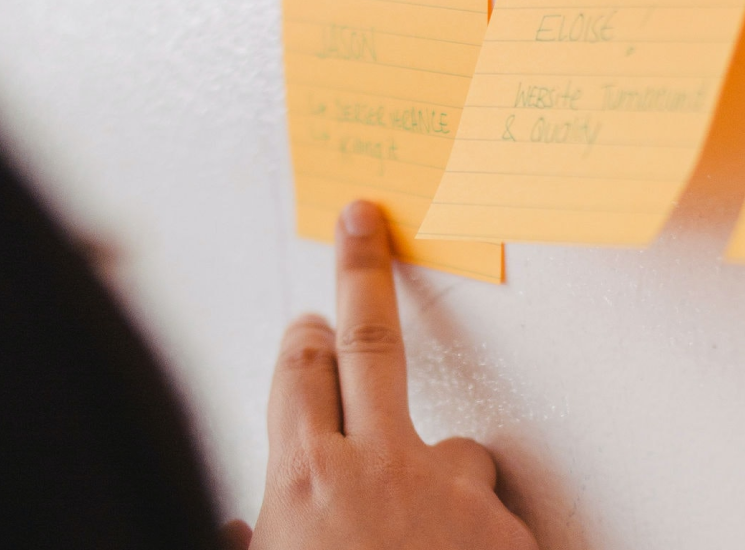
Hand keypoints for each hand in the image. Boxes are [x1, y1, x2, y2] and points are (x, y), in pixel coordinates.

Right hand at [236, 201, 536, 549]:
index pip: (301, 371)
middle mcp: (380, 468)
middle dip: (363, 273)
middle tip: (365, 226)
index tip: (310, 320)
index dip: (305, 341)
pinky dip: (477, 533)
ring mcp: (453, 491)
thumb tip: (237, 527)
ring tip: (426, 534)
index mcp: (307, 480)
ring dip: (439, 474)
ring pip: (455, 450)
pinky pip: (493, 511)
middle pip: (372, 340)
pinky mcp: (507, 525)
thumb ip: (256, 537)